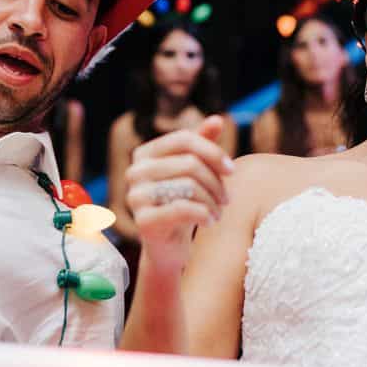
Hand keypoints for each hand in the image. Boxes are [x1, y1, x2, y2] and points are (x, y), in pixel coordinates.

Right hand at [125, 115, 233, 273]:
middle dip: (216, 182)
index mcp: (144, 154)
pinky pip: (183, 209)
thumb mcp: (193, 173)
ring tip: (218, 212)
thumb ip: (203, 145)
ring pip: (189, 186)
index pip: (184, 138)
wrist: (168, 247)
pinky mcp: (143, 221)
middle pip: (190, 163)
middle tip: (227, 199)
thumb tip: (217, 119)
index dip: (212, 151)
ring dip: (213, 201)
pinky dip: (205, 214)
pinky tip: (210, 221)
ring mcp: (135, 196)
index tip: (232, 170)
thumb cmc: (183, 203)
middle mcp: (135, 171)